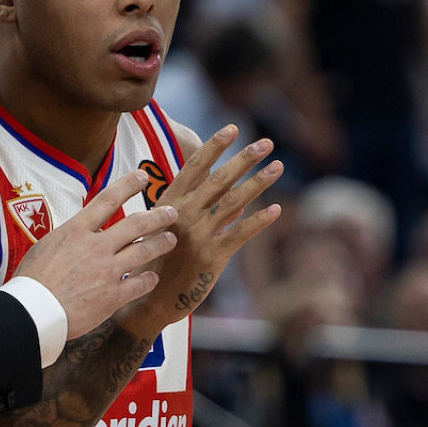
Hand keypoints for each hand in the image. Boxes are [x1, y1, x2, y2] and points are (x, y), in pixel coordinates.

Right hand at [14, 171, 178, 338]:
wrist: (32, 312)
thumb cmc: (32, 281)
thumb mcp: (47, 246)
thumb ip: (72, 237)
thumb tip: (87, 233)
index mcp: (76, 230)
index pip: (108, 199)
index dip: (128, 185)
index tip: (143, 177)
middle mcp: (96, 246)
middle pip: (136, 224)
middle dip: (158, 216)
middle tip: (172, 213)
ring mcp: (107, 271)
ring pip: (144, 250)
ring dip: (161, 243)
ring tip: (171, 240)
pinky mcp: (113, 296)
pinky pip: (140, 284)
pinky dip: (149, 280)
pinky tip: (153, 278)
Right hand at [121, 125, 282, 335]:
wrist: (150, 299)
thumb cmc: (157, 260)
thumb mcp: (164, 226)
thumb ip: (191, 207)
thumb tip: (229, 196)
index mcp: (169, 203)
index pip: (195, 166)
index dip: (215, 146)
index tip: (232, 128)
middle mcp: (183, 214)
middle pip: (219, 179)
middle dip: (245, 159)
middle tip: (266, 142)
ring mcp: (198, 235)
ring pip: (234, 202)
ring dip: (259, 183)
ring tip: (277, 167)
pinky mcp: (212, 256)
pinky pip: (240, 234)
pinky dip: (259, 221)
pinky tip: (275, 209)